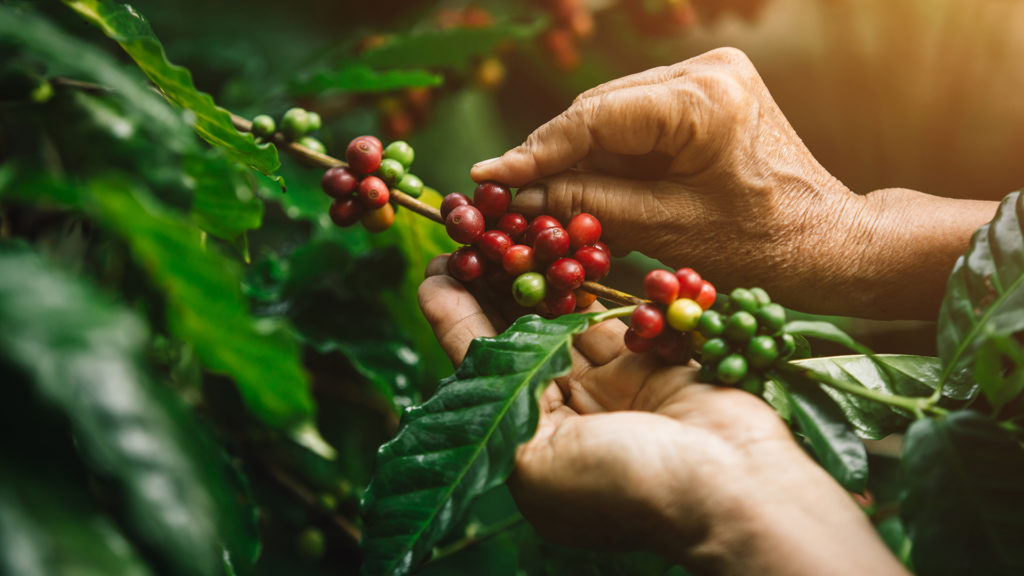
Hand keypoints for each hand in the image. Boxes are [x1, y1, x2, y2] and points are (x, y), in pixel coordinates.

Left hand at [418, 256, 907, 574]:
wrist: (736, 490)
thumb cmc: (627, 486)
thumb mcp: (535, 456)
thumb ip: (492, 390)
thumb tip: (449, 331)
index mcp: (527, 448)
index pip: (482, 370)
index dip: (454, 317)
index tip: (436, 267)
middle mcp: (564, 417)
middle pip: (518, 339)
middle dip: (492, 288)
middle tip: (468, 233)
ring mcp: (609, 389)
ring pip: (562, 319)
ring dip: (536, 276)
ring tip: (506, 228)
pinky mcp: (648, 362)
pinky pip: (610, 314)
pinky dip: (587, 283)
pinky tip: (562, 246)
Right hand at [472, 48, 995, 318]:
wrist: (825, 240)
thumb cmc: (761, 245)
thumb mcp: (668, 231)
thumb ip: (591, 203)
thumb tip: (522, 194)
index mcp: (705, 98)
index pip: (596, 117)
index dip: (536, 150)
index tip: (489, 176)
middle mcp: (705, 70)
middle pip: (600, 110)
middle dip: (551, 154)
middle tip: (502, 193)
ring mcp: (706, 76)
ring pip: (611, 115)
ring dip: (575, 156)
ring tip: (533, 196)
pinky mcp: (703, 93)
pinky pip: (634, 121)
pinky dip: (605, 155)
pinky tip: (576, 184)